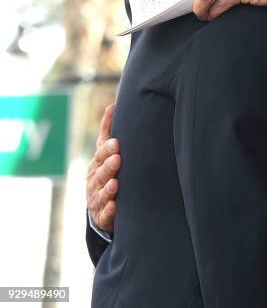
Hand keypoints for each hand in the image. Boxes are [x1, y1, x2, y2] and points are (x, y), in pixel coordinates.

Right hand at [86, 103, 120, 233]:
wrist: (102, 204)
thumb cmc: (107, 171)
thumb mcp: (106, 151)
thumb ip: (108, 130)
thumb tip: (112, 104)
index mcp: (96, 165)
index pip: (100, 156)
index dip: (107, 150)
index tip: (116, 143)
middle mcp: (95, 181)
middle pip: (100, 173)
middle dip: (108, 166)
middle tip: (117, 159)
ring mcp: (97, 199)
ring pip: (101, 193)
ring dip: (108, 188)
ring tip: (116, 183)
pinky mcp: (102, 216)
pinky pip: (105, 214)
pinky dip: (109, 210)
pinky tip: (115, 206)